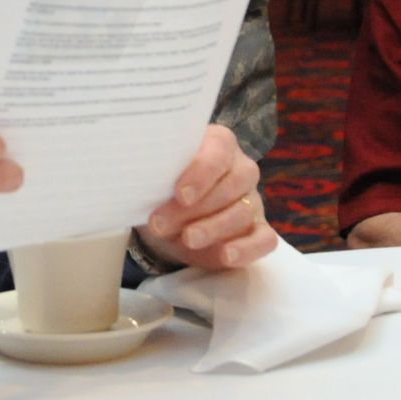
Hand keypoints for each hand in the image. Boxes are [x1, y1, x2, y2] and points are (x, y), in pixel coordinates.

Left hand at [136, 125, 274, 270]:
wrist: (166, 217)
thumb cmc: (161, 187)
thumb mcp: (153, 176)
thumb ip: (152, 170)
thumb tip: (136, 172)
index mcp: (218, 144)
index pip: (218, 152)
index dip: (201, 173)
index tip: (179, 194)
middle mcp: (241, 168)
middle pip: (232, 185)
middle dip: (196, 208)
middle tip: (163, 223)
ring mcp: (253, 200)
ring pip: (243, 212)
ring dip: (212, 228)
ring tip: (186, 240)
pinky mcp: (258, 230)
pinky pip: (264, 239)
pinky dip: (247, 248)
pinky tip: (226, 255)